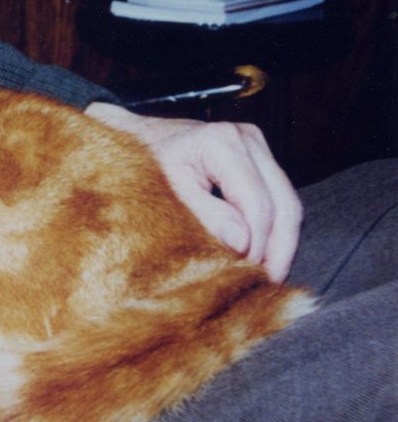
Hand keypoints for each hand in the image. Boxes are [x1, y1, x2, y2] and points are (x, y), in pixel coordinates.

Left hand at [86, 102, 300, 280]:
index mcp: (223, 142)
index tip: (246, 274)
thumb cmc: (144, 166)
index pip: (257, 204)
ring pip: (288, 200)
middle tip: (268, 282)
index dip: (257, 245)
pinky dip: (274, 227)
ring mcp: (256, 145)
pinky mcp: (257, 156)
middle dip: (280, 248)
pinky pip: (278, 196)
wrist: (134, 140)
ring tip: (269, 274)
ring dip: (282, 241)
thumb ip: (207, 217)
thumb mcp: (169, 194)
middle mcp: (247, 138)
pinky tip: (264, 253)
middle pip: (285, 202)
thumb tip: (243, 245)